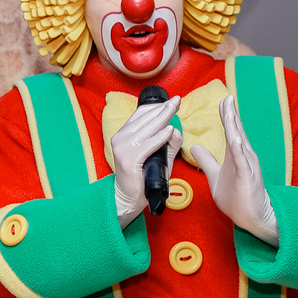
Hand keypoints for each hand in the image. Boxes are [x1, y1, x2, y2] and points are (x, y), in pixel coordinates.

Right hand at [109, 95, 182, 227]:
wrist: (130, 197)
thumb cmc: (144, 176)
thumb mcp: (158, 156)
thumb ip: (167, 143)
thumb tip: (175, 130)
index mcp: (124, 135)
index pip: (140, 115)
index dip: (157, 106)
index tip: (172, 101)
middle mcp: (120, 139)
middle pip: (145, 119)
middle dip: (163, 108)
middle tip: (177, 100)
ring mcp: (123, 148)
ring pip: (147, 129)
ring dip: (163, 117)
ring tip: (175, 108)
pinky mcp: (129, 159)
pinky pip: (148, 145)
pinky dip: (159, 137)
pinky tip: (169, 130)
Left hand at [191, 95, 278, 244]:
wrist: (251, 216)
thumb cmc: (236, 196)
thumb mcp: (216, 175)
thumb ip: (207, 160)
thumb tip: (195, 146)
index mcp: (236, 155)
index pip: (231, 132)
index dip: (227, 116)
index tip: (223, 100)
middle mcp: (243, 157)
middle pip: (237, 132)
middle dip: (231, 115)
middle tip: (227, 97)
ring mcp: (247, 167)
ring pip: (239, 144)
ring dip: (234, 128)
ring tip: (229, 112)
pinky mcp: (247, 178)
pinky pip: (242, 163)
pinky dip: (239, 151)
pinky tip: (237, 140)